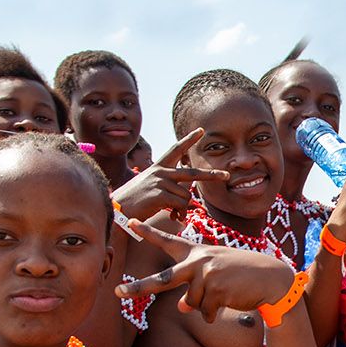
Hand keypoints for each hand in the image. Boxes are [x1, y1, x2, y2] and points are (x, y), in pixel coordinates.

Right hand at [110, 127, 228, 220]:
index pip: (176, 149)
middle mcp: (160, 172)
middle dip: (211, 175)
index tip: (201, 131)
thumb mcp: (152, 188)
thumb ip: (169, 187)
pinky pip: (181, 204)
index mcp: (158, 167)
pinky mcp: (160, 194)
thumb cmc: (135, 201)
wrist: (118, 209)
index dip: (189, 140)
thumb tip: (188, 197)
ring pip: (186, 195)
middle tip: (227, 175)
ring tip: (173, 213)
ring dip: (183, 208)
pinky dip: (179, 212)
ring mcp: (160, 182)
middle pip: (192, 173)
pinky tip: (171, 215)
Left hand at [114, 218, 295, 321]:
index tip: (130, 221)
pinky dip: (214, 313)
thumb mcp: (216, 277)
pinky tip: (229, 301)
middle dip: (139, 287)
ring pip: (192, 303)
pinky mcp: (216, 289)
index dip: (148, 232)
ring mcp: (206, 275)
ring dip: (206, 306)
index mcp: (196, 253)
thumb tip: (183, 309)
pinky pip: (205, 311)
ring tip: (224, 294)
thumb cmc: (241, 276)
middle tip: (118, 292)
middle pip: (163, 279)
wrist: (269, 278)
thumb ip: (195, 289)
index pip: (168, 241)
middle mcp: (198, 261)